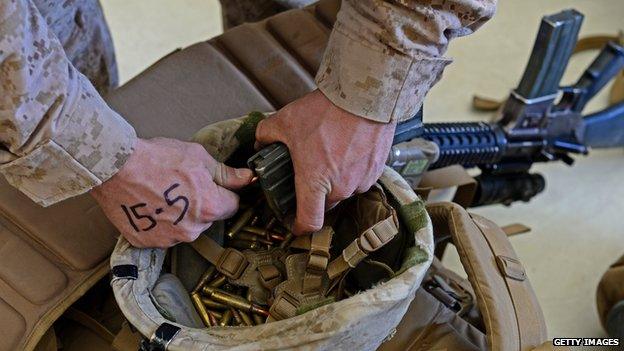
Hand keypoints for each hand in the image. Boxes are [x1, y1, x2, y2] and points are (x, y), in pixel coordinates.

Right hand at [90, 138, 252, 247]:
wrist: (114, 167)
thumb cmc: (156, 159)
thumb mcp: (198, 158)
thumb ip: (226, 173)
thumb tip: (248, 179)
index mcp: (210, 208)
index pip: (232, 205)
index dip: (223, 192)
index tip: (210, 185)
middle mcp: (192, 230)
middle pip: (207, 218)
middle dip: (200, 205)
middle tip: (180, 185)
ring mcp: (169, 239)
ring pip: (185, 228)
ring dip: (179, 216)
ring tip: (161, 194)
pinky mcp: (148, 243)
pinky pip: (162, 234)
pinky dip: (158, 223)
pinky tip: (148, 205)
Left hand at [256, 90, 395, 234]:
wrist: (364, 97)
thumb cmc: (326, 111)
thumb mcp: (285, 120)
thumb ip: (266, 135)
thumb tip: (260, 143)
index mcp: (315, 182)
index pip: (309, 222)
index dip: (299, 226)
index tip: (294, 222)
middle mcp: (340, 188)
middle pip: (325, 204)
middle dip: (316, 193)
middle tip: (310, 171)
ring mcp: (361, 181)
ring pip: (344, 191)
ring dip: (336, 181)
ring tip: (330, 155)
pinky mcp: (376, 171)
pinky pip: (360, 179)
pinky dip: (352, 170)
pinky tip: (347, 150)